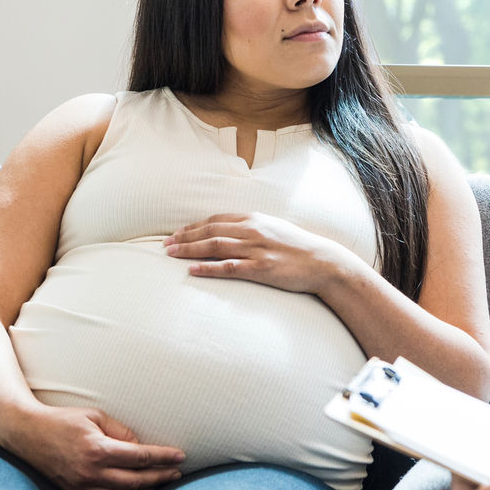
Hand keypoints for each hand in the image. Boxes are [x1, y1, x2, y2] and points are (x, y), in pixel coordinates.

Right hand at [0, 404, 184, 489]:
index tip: (181, 456)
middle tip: (177, 473)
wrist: (26, 434)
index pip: (140, 457)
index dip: (163, 457)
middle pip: (136, 482)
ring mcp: (81, 488)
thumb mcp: (95, 416)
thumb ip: (121, 432)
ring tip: (161, 485)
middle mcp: (90, 473)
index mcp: (97, 450)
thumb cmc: (63, 420)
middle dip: (161, 478)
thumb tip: (142, 446)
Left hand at [164, 212, 352, 293]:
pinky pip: (228, 267)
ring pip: (215, 246)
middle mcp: (252, 231)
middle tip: (165, 244)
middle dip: (185, 236)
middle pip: (210, 230)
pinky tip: (192, 270)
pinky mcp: (261, 269)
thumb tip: (231, 232)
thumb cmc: (299, 247)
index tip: (177, 233)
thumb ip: (252, 228)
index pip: (216, 219)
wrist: (323, 262)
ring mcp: (256, 249)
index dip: (194, 226)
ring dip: (190, 249)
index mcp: (255, 219)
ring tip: (171, 254)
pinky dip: (208, 268)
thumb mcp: (274, 229)